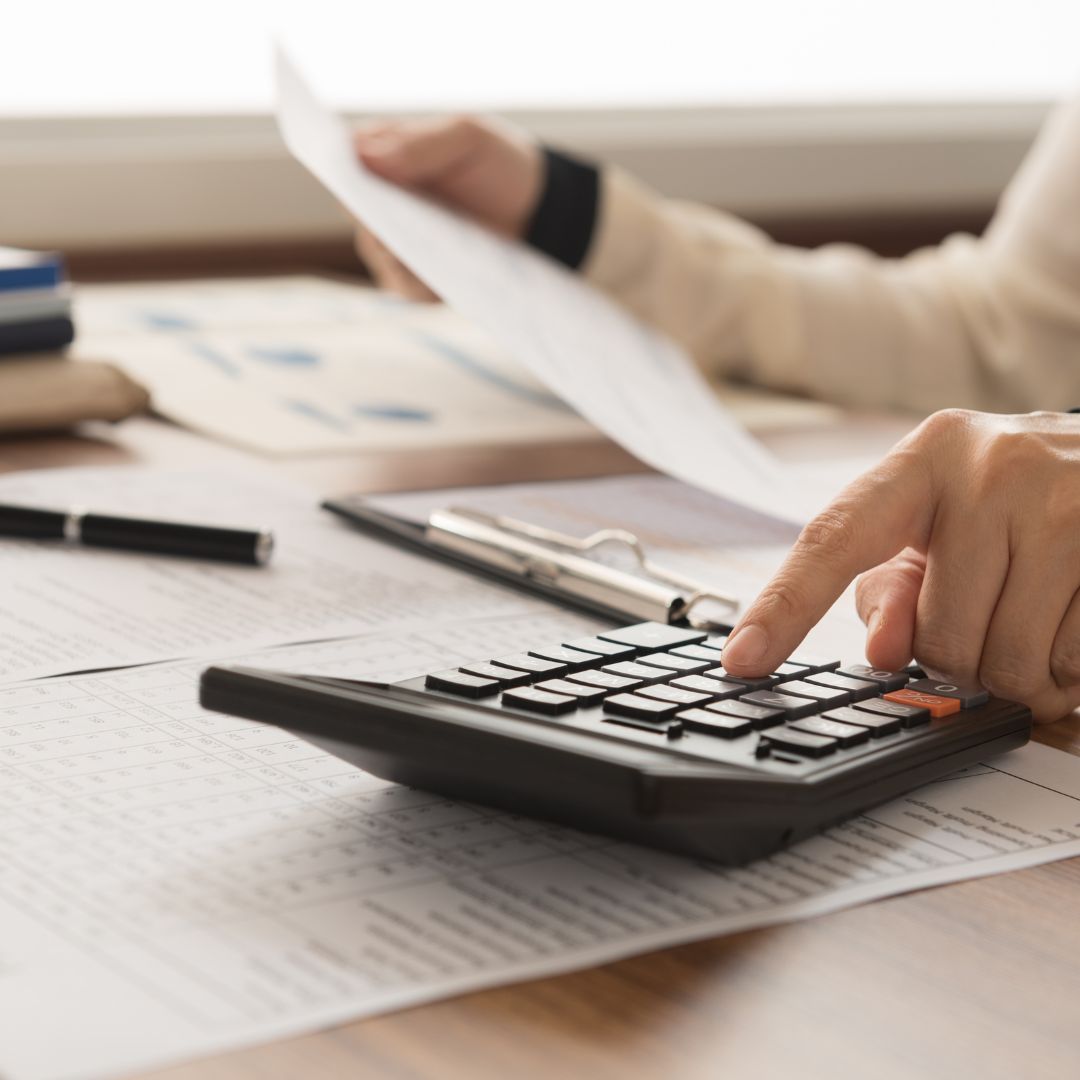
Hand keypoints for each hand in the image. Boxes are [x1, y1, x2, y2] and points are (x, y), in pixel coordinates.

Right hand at [352, 116, 543, 299]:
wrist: (534, 208)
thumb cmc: (494, 162)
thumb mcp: (467, 138)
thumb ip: (418, 144)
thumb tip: (363, 156)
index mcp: (382, 156)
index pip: (346, 165)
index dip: (342, 174)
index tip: (350, 183)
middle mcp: (380, 202)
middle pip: (357, 214)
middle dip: (372, 219)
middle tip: (387, 224)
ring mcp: (395, 242)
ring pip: (378, 254)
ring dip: (397, 255)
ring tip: (420, 252)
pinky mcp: (417, 277)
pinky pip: (408, 287)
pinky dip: (422, 284)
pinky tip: (441, 278)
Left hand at [721, 409, 1079, 722]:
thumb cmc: (1014, 498)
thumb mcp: (941, 525)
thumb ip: (893, 588)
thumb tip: (883, 653)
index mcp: (925, 457)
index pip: (835, 540)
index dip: (783, 608)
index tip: (740, 660)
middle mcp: (993, 468)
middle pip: (936, 638)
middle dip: (956, 656)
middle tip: (982, 617)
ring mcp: (1068, 502)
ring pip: (1008, 663)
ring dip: (1016, 673)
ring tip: (1028, 620)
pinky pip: (1073, 664)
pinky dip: (1066, 671)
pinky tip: (1067, 622)